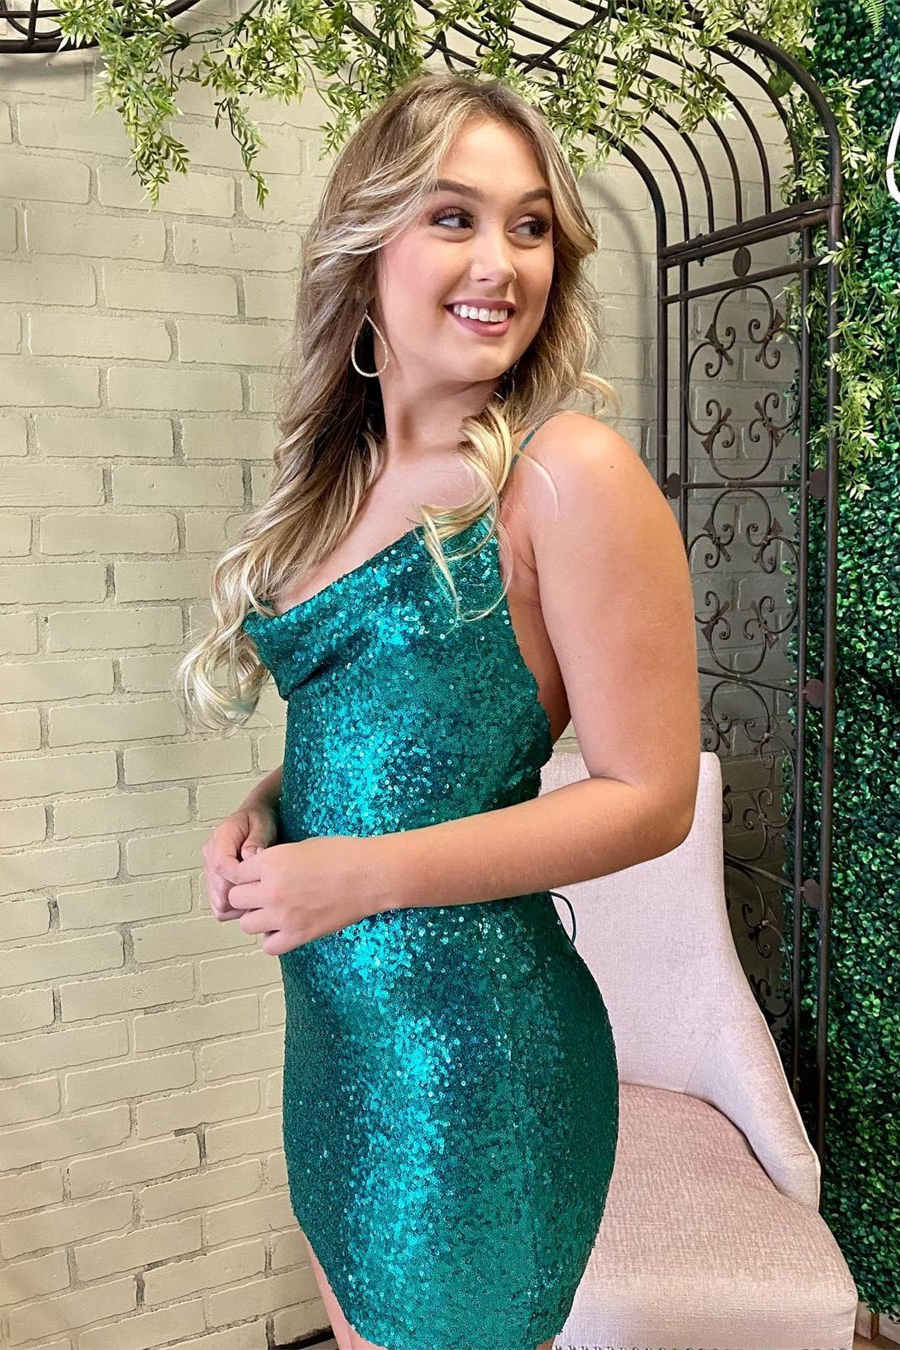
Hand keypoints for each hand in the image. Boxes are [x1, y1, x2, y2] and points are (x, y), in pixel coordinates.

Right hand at [202, 799, 278, 922]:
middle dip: (242, 895)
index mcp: (221, 838)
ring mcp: (210, 870)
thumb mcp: (263, 824)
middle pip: (218, 890)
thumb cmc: (259, 819)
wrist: (254, 817)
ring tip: (258, 896)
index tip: (257, 880)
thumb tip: (250, 857)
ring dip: (239, 905)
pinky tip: (250, 899)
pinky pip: (220, 906)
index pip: (221, 866)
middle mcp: (210, 855)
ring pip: (218, 902)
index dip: (239, 878)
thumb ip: (256, 840)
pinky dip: (235, 908)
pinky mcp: (215, 882)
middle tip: (263, 891)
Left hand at [217, 834, 389, 955]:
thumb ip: (273, 862)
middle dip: (247, 895)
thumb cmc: (342, 854)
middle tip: (264, 892)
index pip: (235, 873)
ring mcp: (284, 916)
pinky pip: (268, 946)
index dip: (244, 873)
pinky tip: (285, 927)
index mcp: (271, 862)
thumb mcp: (300, 847)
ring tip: (275, 910)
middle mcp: (271, 890)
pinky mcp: (299, 935)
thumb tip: (257, 873)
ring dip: (257, 917)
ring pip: (246, 925)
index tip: (254, 875)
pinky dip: (273, 938)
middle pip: (236, 899)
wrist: (371, 875)